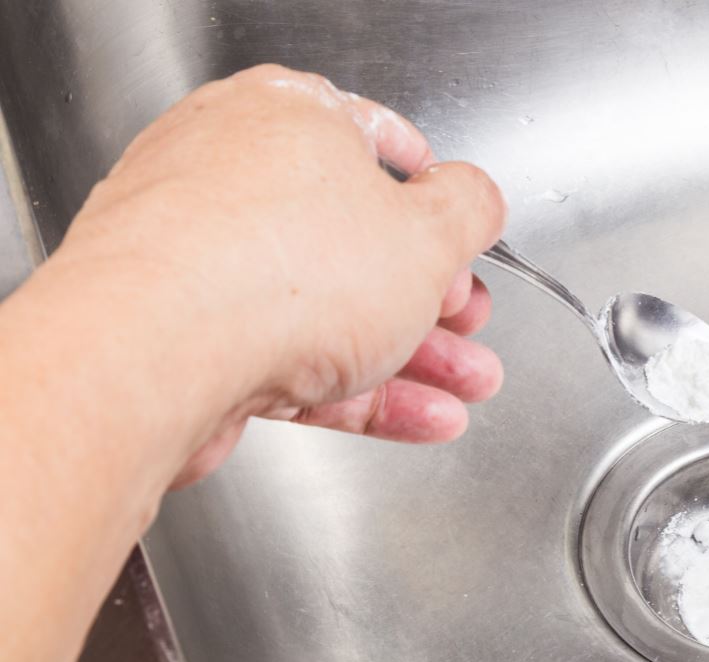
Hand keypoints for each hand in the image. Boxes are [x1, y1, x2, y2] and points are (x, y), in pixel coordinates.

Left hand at [55, 64, 506, 486]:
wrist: (152, 359)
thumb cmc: (275, 271)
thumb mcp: (428, 232)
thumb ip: (468, 210)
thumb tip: (478, 199)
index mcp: (287, 120)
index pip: (377, 142)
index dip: (435, 194)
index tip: (461, 229)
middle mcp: (234, 179)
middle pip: (357, 240)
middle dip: (435, 296)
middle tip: (471, 322)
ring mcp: (204, 261)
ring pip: (329, 309)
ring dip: (413, 355)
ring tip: (466, 384)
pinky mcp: (189, 338)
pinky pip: (293, 359)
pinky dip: (359, 390)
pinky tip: (418, 416)